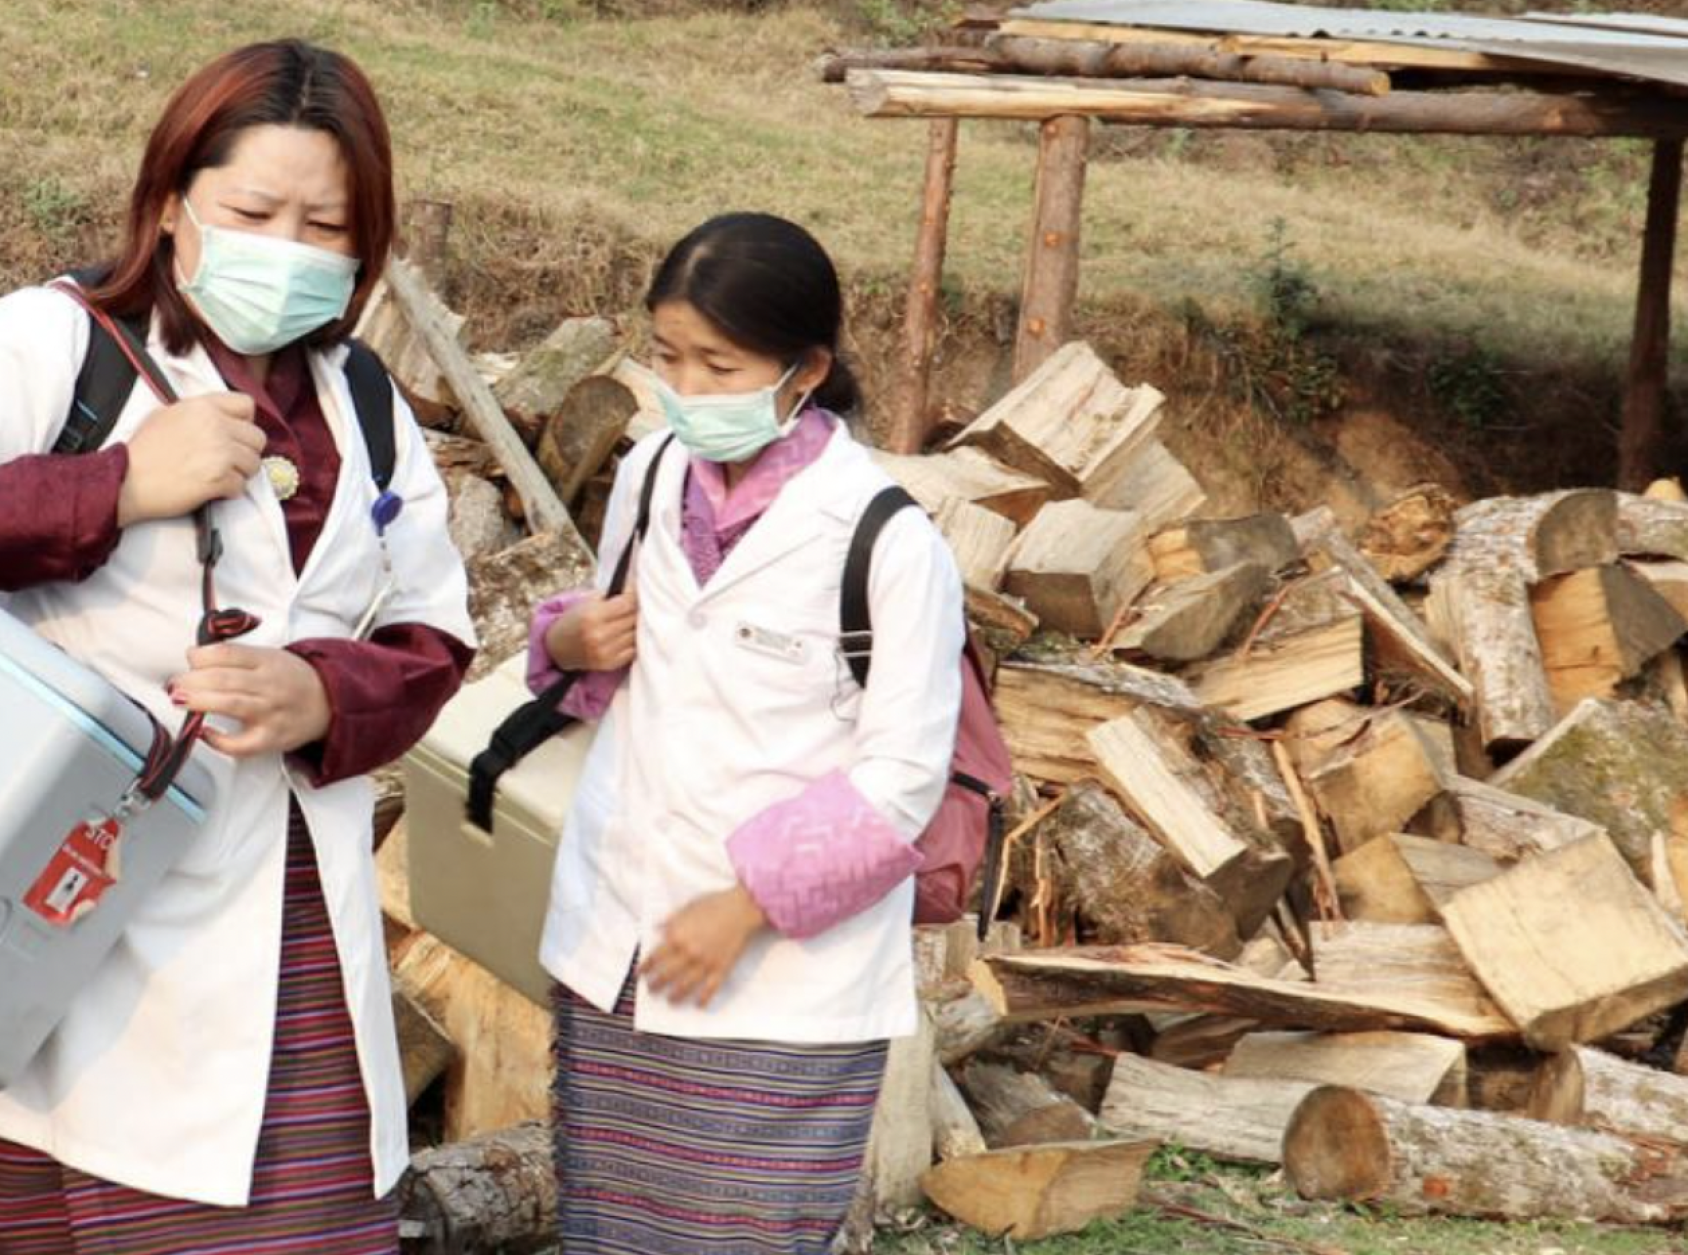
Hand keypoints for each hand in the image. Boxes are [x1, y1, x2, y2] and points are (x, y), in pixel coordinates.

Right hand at [117, 392, 264, 525]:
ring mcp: (220, 452)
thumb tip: (219, 418)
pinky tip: (212, 488)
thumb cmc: (141, 452)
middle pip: (257, 438)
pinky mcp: (220, 478)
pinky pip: (241, 486)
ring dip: (240, 473)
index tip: (235, 433)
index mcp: (202, 407)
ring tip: (218, 475)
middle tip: (229, 460)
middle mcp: (215, 426)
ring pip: (254, 463)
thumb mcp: (165, 415)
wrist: (126, 480)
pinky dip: (229, 491)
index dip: (244, 421)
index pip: (246, 404)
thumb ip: (198, 413)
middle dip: (246, 451)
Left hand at [168, 644, 331, 757]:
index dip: (201, 656)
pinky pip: (241, 745)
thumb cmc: (293, 680)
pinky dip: (219, 741)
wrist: (330, 703)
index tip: (189, 659)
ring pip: (231, 705)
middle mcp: (269, 686)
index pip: (228, 654)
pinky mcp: (270, 739)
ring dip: (199, 701)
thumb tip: (193, 657)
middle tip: (176, 683)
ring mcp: (270, 714)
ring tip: (180, 699)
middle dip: (192, 680)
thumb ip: (234, 656)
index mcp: (267, 661)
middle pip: (224, 679)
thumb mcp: (269, 656)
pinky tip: (204, 733)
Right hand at [545, 589, 637, 671]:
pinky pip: (633, 650)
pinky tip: (628, 635)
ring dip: (637, 626)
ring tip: (633, 620)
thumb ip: (611, 595)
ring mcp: (604, 652)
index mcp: (592, 616)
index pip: (627, 603)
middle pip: (633, 619)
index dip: (635, 596)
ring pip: (636, 635)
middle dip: (637, 610)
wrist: (558, 648)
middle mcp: (599, 635)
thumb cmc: (575, 621)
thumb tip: (636, 587)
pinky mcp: (609, 664)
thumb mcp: (587, 602)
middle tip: (638, 605)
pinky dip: (633, 642)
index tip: (639, 592)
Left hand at [640, 886, 768, 1007]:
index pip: (654, 957)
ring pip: (684, 986)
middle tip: (652, 989)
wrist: (742, 908)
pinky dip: (704, 999)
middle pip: (666, 975)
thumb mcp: (688, 906)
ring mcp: (705, 962)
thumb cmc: (715, 903)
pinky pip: (710, 989)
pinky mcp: (721, 968)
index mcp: (677, 936)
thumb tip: (657, 927)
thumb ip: (671, 920)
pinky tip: (699, 1004)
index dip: (645, 968)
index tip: (640, 974)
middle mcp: (688, 952)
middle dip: (655, 985)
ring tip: (670, 1000)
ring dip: (674, 996)